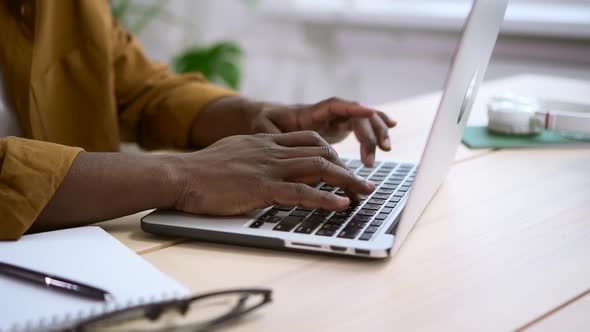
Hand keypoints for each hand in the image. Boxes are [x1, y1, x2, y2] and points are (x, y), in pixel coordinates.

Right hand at [173, 131, 374, 215]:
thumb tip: (263, 166)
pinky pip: (301, 192)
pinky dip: (325, 199)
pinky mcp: (262, 188)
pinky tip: (340, 205)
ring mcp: (268, 168)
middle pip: (320, 152)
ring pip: (317, 168)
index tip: (341, 163)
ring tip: (365, 193)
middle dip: (347, 167)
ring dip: (346, 181)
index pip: (307, 139)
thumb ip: (253, 156)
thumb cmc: (201, 169)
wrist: (180, 175)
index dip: (329, 151)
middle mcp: (271, 150)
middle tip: (364, 182)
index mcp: (264, 141)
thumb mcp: (232, 153)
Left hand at [251, 97, 396, 165]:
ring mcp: (335, 119)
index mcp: (310, 111)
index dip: (353, 108)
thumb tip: (269, 137)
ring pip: (363, 120)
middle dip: (368, 133)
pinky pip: (363, 125)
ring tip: (385, 151)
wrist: (266, 118)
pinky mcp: (339, 128)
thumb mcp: (261, 126)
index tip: (370, 112)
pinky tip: (393, 129)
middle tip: (372, 157)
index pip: (335, 105)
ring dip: (376, 133)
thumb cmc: (263, 122)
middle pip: (355, 116)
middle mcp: (327, 113)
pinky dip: (377, 126)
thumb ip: (266, 131)